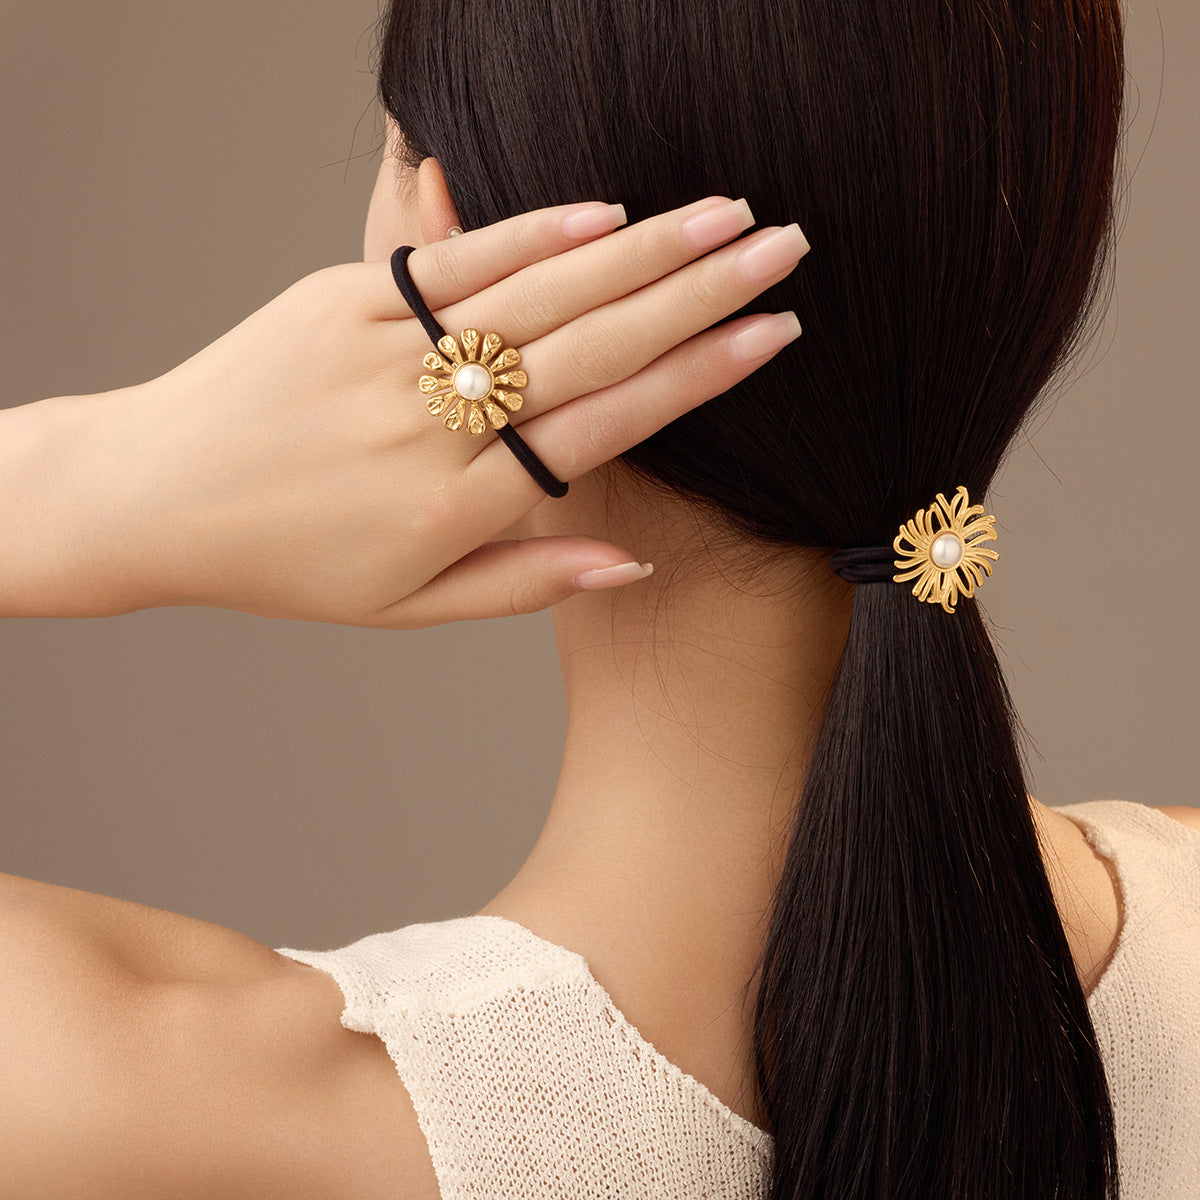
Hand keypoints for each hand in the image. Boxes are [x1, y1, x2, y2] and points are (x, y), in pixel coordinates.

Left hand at [81, 197, 807, 626]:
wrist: (155, 496)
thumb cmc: (290, 564)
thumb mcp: (410, 609)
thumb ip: (527, 582)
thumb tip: (633, 561)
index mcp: (463, 507)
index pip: (608, 427)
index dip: (697, 378)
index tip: (771, 336)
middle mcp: (437, 425)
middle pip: (594, 346)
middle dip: (701, 293)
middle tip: (783, 250)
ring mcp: (390, 353)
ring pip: (539, 293)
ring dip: (642, 250)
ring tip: (723, 217)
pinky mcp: (342, 298)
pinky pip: (454, 260)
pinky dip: (532, 232)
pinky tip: (607, 212)